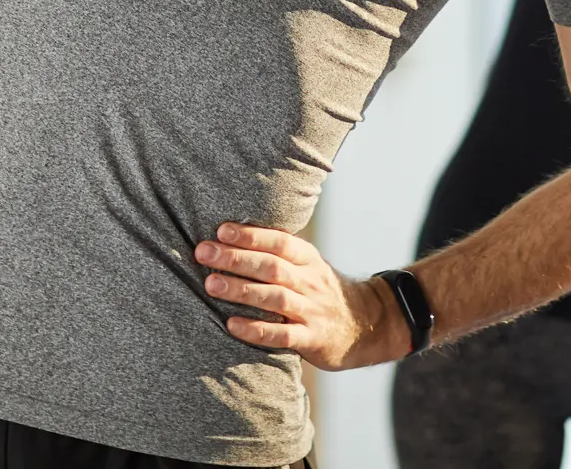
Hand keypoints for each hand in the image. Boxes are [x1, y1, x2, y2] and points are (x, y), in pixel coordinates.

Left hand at [195, 223, 406, 370]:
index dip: (251, 235)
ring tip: (212, 284)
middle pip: (272, 266)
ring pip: (275, 298)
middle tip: (203, 252)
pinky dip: (256, 330)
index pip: (279, 242)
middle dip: (236, 258)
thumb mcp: (309, 267)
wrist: (368, 325)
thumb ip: (279, 256)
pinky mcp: (312, 339)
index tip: (221, 230)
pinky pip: (282, 335)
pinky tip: (232, 325)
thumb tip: (231, 238)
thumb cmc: (322, 292)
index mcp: (308, 259)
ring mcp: (312, 311)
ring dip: (242, 290)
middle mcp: (311, 282)